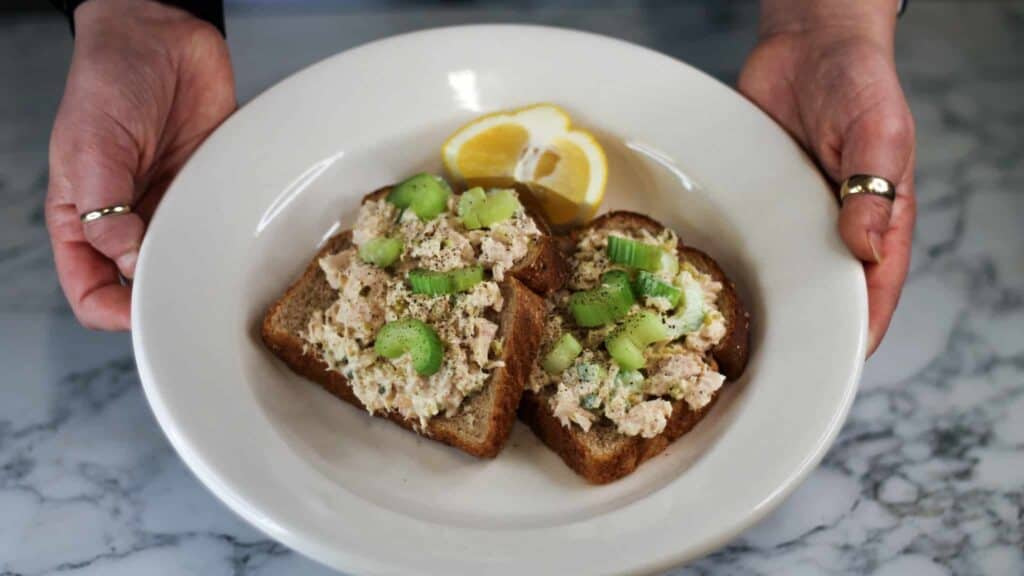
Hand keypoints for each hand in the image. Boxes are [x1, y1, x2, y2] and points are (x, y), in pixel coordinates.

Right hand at [46, 0, 234, 329]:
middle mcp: (127, 220)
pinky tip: (236, 238)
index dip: (114, 311)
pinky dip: (226, 237)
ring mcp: (169, 206)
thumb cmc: (110, 81)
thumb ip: (102, 210)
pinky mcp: (206, 187)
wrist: (161, 36)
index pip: (91, 289)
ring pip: (186, 260)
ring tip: (219, 273)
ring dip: (201, 269)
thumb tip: (127, 261)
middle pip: (145, 284)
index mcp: (82, 219)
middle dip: (166, 297)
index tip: (146, 315)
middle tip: (196, 301)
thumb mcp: (91, 146)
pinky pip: (217, 225)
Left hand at [739, 0, 915, 355]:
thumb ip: (873, 188)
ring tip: (721, 339)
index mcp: (878, 223)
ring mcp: (793, 217)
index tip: (828, 371)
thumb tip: (867, 248)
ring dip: (758, 302)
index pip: (871, 295)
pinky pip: (746, 239)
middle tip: (759, 367)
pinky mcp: (759, 199)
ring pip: (779, 274)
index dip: (853, 336)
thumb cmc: (859, 84)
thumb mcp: (877, 132)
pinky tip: (700, 286)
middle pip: (818, 294)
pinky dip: (729, 262)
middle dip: (797, 330)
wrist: (808, 44)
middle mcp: (834, 229)